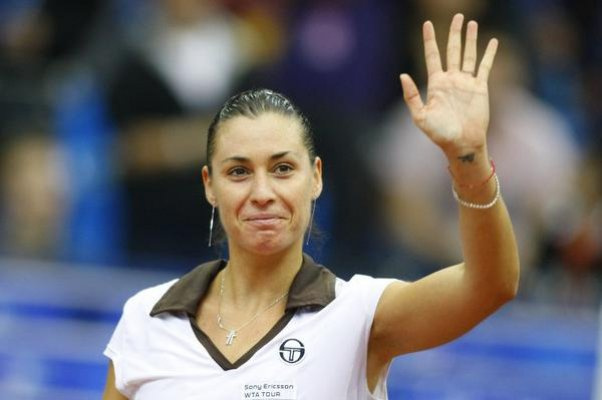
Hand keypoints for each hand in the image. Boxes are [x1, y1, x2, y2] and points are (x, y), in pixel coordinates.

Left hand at [400, 14, 497, 158]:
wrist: (461, 144)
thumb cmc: (439, 133)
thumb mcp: (420, 116)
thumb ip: (412, 95)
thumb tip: (402, 75)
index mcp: (435, 84)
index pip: (432, 55)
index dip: (429, 39)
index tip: (427, 23)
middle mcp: (451, 80)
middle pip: (452, 50)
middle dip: (453, 33)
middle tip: (457, 16)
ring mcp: (466, 82)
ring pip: (468, 54)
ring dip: (470, 39)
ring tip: (471, 23)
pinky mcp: (480, 88)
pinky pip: (485, 66)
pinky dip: (489, 53)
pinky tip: (492, 41)